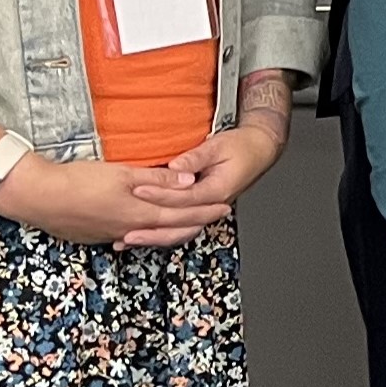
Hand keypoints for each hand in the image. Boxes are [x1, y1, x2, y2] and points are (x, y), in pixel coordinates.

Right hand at [0, 154, 231, 249]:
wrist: (38, 197)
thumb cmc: (78, 182)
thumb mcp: (123, 174)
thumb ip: (157, 178)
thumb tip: (188, 180)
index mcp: (140, 213)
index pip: (183, 214)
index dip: (206, 210)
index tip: (225, 206)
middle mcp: (130, 228)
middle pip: (171, 228)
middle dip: (196, 222)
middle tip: (216, 216)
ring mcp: (112, 234)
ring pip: (151, 234)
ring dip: (173, 229)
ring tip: (188, 223)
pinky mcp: (96, 235)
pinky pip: (131, 236)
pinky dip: (147, 233)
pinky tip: (145, 231)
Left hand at [126, 117, 285, 228]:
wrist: (258, 151)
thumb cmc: (241, 147)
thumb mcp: (218, 146)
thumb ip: (194, 158)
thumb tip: (174, 168)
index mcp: (218, 191)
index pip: (184, 198)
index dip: (160, 195)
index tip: (138, 190)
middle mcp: (212, 206)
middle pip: (180, 227)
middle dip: (152, 231)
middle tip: (127, 232)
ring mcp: (206, 211)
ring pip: (179, 233)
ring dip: (154, 238)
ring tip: (128, 240)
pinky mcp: (199, 210)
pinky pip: (178, 227)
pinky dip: (159, 233)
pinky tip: (140, 235)